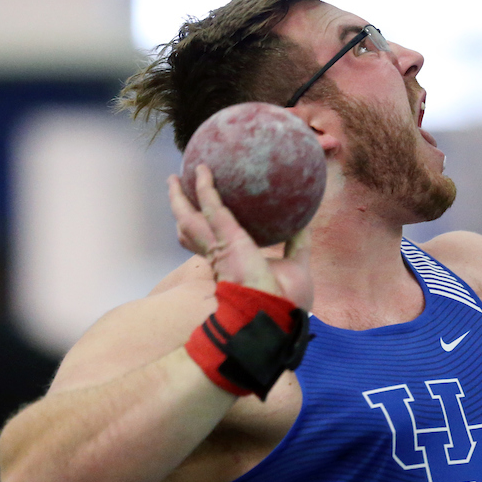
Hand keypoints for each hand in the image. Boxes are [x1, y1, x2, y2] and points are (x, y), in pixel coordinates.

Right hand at [168, 166, 313, 309]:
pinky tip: (204, 169)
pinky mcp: (224, 238)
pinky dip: (206, 186)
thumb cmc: (286, 300)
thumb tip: (305, 222)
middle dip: (182, 215)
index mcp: (232, 264)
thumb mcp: (296, 266)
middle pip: (191, 232)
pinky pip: (211, 206)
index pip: (211, 247)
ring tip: (175, 179)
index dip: (205, 234)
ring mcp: (218, 247)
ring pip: (188, 218)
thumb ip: (298, 244)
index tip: (205, 221)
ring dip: (179, 197)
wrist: (276, 312)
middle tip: (179, 195)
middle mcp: (219, 255)